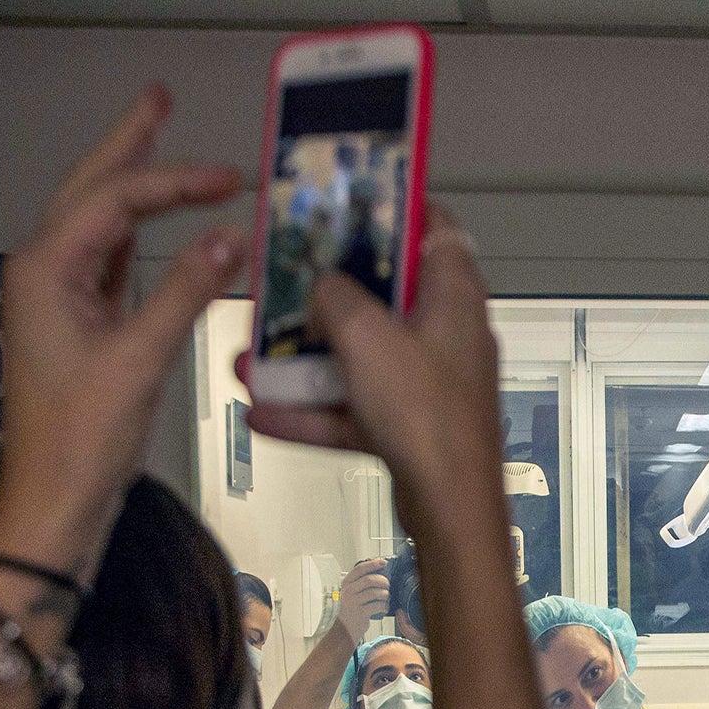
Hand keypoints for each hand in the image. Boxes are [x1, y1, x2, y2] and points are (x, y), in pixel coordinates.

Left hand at [0, 86, 244, 573]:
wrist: (53, 505)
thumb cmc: (83, 439)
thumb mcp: (140, 359)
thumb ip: (187, 291)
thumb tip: (232, 236)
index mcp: (45, 270)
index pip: (117, 200)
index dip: (177, 181)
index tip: (233, 177)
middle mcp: (42, 273)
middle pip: (91, 191)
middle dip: (128, 145)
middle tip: (160, 98)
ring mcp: (55, 301)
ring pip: (97, 223)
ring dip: (131, 185)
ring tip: (160, 145)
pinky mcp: (74, 328)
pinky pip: (106, 263)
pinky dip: (136, 237)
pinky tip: (154, 226)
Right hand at [247, 205, 503, 531]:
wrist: (450, 506)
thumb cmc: (422, 410)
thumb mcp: (367, 337)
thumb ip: (336, 297)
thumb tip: (322, 284)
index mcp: (454, 298)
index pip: (437, 230)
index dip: (399, 209)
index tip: (354, 202)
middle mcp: (448, 335)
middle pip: (388, 297)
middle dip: (331, 292)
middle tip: (285, 280)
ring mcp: (431, 385)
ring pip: (364, 359)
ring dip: (309, 358)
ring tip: (253, 353)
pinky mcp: (413, 428)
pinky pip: (357, 409)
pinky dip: (314, 412)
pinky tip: (261, 413)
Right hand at [337, 558, 389, 643]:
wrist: (343, 629)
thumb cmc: (351, 609)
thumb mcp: (352, 593)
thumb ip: (361, 583)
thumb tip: (380, 573)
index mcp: (346, 584)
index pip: (360, 569)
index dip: (373, 564)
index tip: (383, 562)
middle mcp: (348, 591)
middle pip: (370, 580)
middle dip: (383, 581)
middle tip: (387, 585)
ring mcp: (354, 602)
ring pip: (376, 592)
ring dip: (385, 594)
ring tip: (385, 597)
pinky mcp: (360, 613)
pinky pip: (378, 605)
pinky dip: (384, 605)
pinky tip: (383, 607)